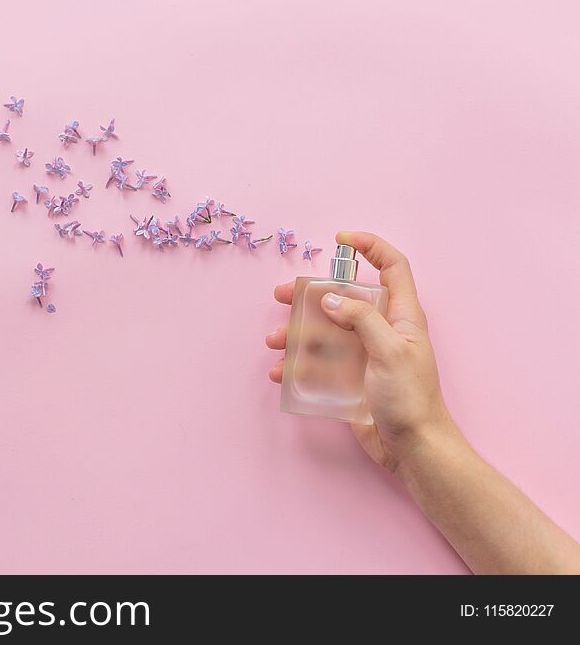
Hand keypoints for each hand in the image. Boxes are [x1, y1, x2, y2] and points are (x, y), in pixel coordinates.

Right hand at [266, 231, 456, 472]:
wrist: (411, 447)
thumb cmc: (410, 398)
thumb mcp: (390, 351)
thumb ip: (362, 319)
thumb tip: (331, 299)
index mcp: (401, 315)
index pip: (391, 267)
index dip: (371, 246)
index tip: (341, 240)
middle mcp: (381, 329)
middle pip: (344, 297)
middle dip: (310, 293)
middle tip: (281, 296)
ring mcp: (363, 354)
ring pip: (324, 330)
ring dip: (296, 332)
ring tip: (274, 342)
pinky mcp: (348, 378)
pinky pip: (318, 362)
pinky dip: (298, 364)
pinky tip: (282, 373)